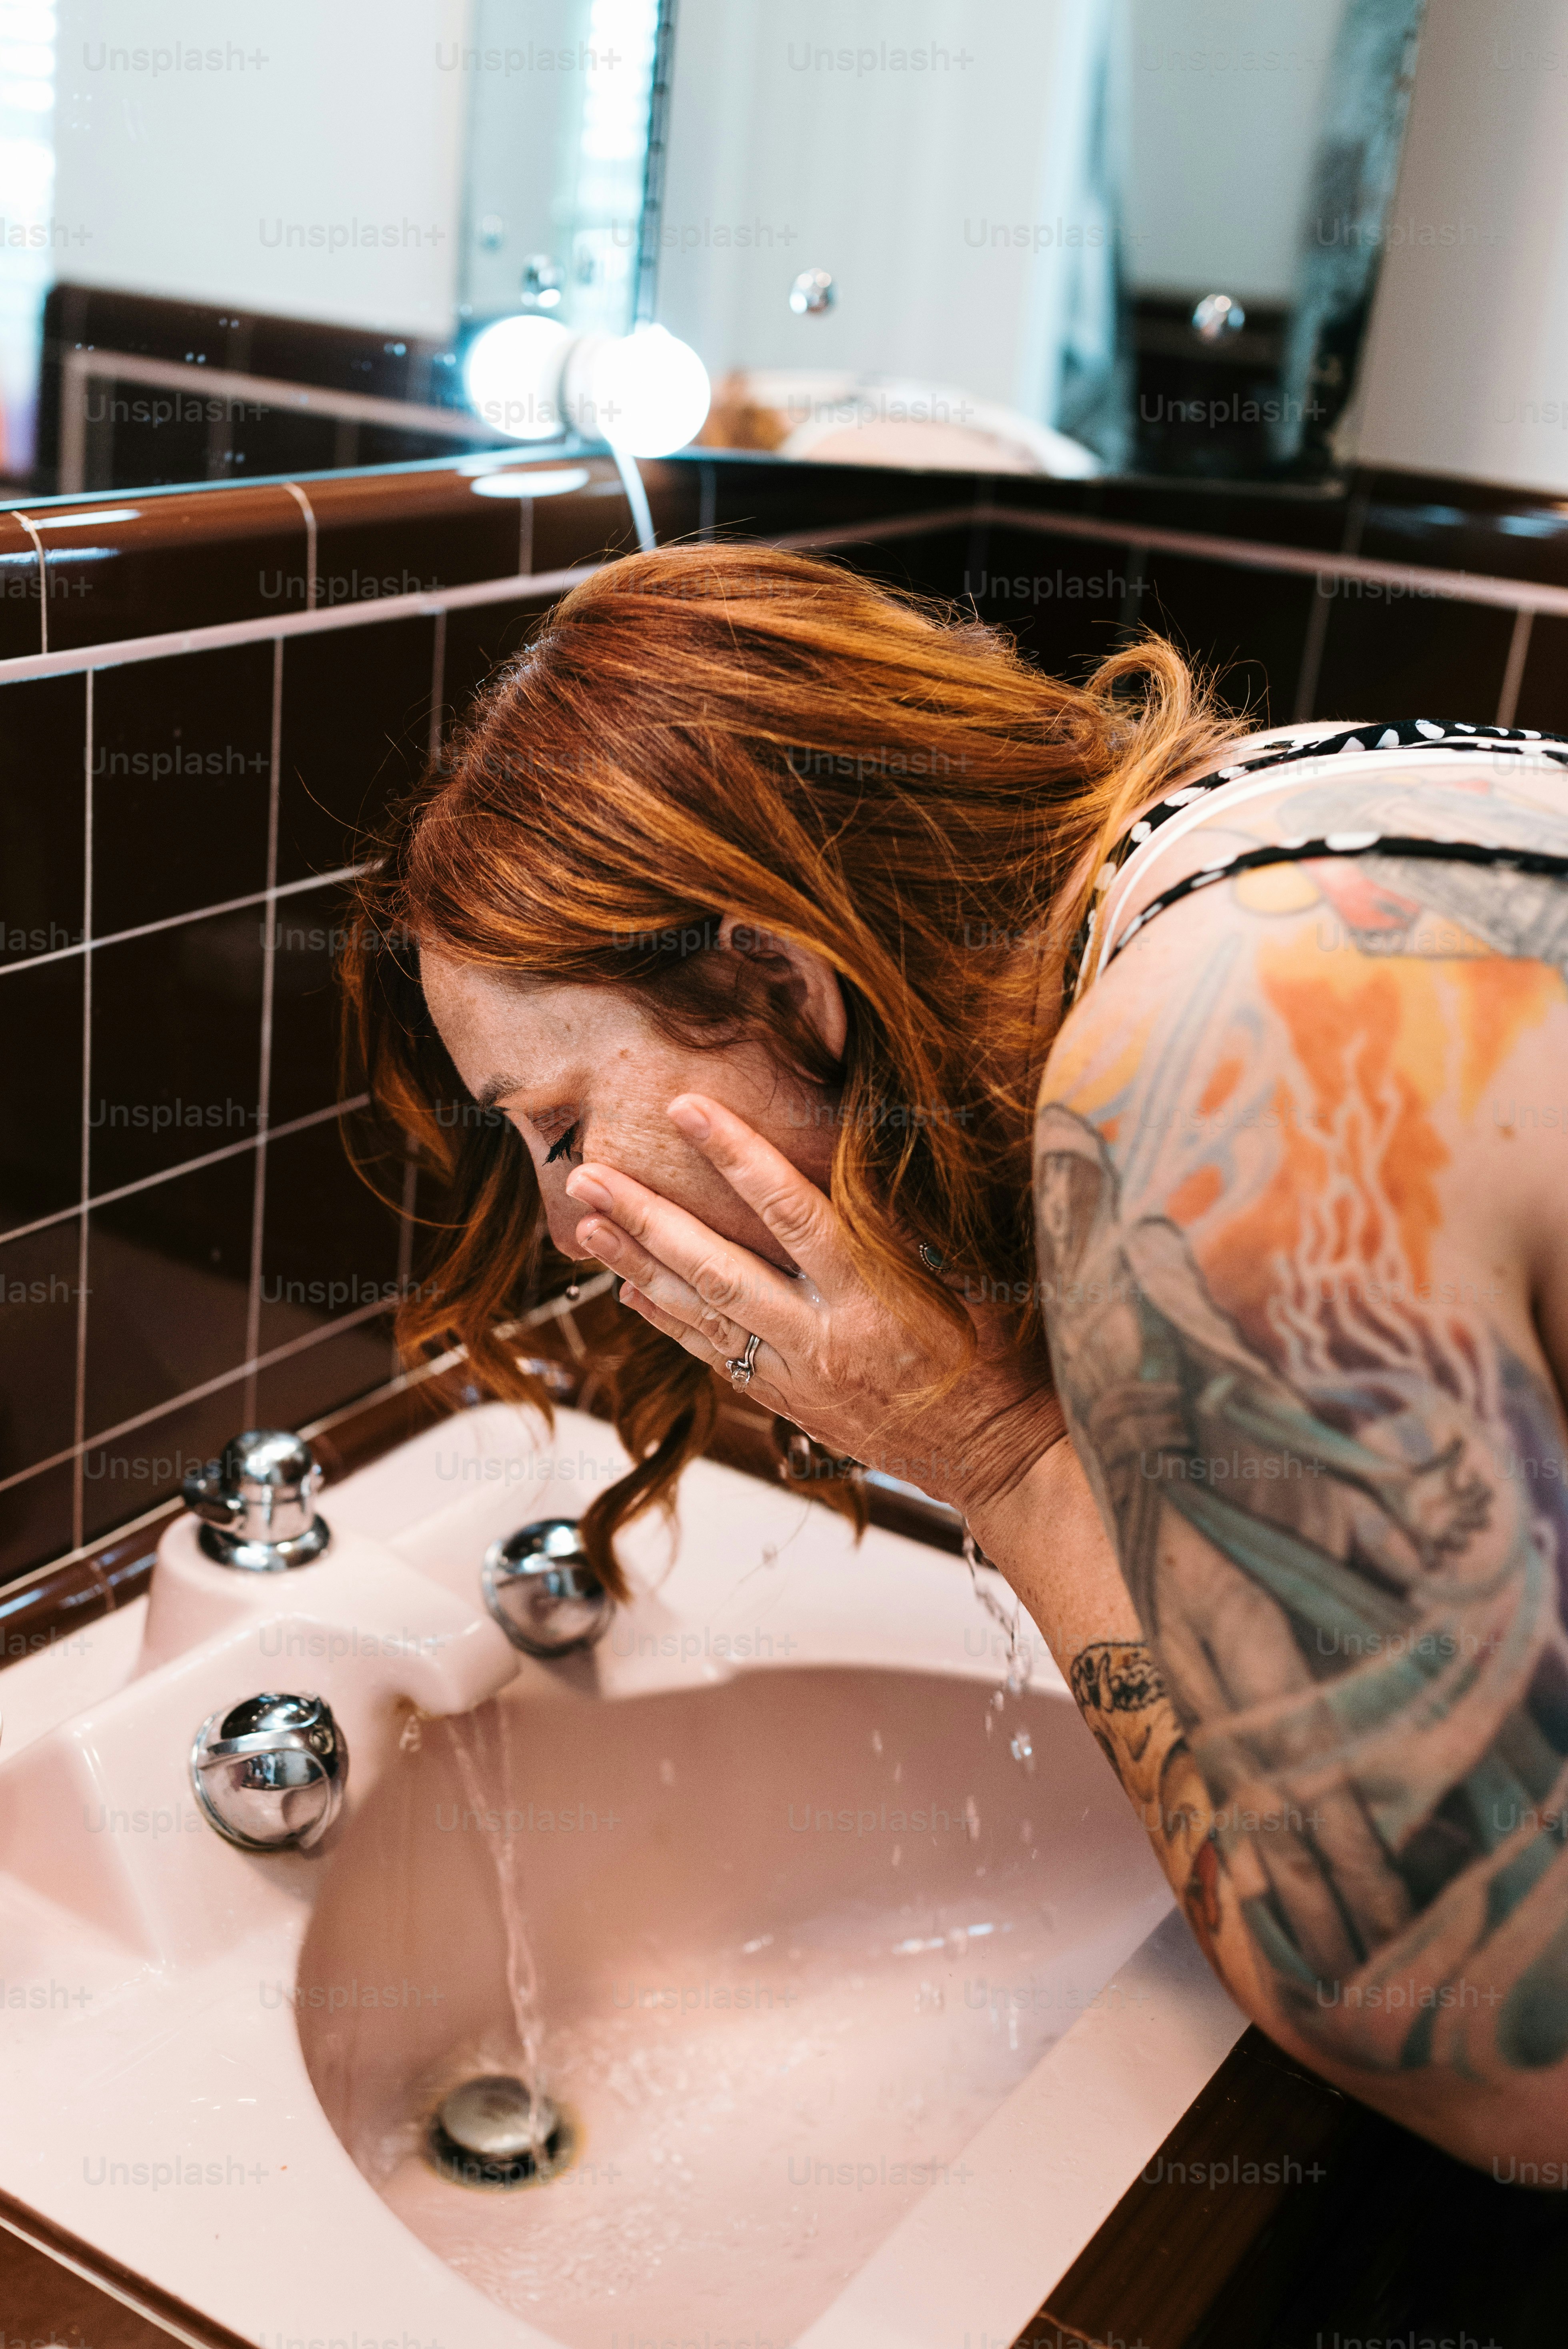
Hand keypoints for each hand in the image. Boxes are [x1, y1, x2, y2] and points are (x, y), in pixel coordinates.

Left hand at [563, 1094, 1064, 1517]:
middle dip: (648, 1220)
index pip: (793, 1213)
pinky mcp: (787, 1404)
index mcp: (874, 1298)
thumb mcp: (968, 1279)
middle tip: (588, 1176)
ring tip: (587, 1225)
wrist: (998, 1456)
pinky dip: (669, 1322)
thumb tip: (853, 1155)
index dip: (737, 1157)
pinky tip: (629, 1290)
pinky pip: (714, 1356)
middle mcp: (824, 1339)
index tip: (686, 1108)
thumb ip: (903, 1225)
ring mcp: (797, 1378)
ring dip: (639, 1266)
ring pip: (701, 1316)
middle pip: (718, 1270)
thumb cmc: (996, 1358)